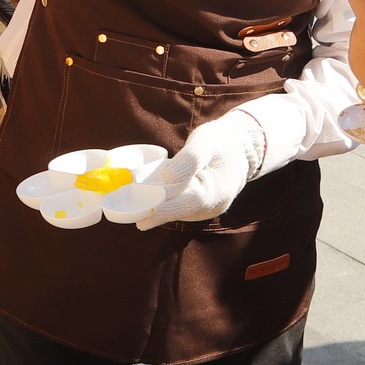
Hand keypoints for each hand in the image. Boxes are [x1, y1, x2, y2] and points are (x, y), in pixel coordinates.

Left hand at [142, 109, 266, 227]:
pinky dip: (162, 199)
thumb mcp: (206, 143)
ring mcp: (203, 209)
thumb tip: (166, 178)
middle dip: (151, 209)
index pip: (185, 206)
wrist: (239, 148)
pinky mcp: (196, 205)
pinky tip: (149, 190)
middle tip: (125, 203)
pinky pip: (175, 205)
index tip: (141, 221)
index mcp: (216, 194)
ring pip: (174, 209)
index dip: (162, 212)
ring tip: (134, 193)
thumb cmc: (222, 142)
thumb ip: (189, 160)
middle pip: (175, 211)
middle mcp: (209, 207)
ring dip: (155, 203)